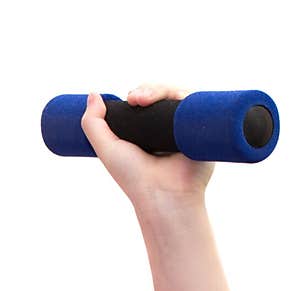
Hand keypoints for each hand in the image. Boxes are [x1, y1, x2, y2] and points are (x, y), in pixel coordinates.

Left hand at [80, 83, 214, 207]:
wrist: (164, 194)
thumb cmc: (134, 177)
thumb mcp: (107, 149)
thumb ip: (93, 124)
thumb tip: (93, 94)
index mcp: (145, 133)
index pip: (144, 102)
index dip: (138, 94)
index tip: (129, 99)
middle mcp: (165, 129)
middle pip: (162, 96)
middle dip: (149, 90)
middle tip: (137, 99)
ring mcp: (184, 129)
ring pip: (178, 97)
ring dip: (165, 90)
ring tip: (147, 99)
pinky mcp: (202, 129)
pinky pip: (199, 106)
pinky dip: (188, 96)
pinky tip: (178, 97)